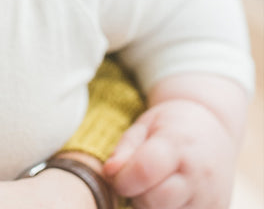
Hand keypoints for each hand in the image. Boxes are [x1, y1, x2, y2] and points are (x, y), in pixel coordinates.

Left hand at [104, 99, 236, 208]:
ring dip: (151, 207)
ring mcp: (211, 199)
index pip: (144, 171)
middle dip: (135, 196)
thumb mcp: (145, 125)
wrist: (216, 133)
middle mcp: (199, 176)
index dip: (122, 179)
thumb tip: (109, 173)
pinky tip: (168, 197)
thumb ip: (125, 149)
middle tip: (134, 182)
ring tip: (153, 187)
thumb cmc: (173, 127)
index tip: (115, 175)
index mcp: (179, 145)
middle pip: (154, 201)